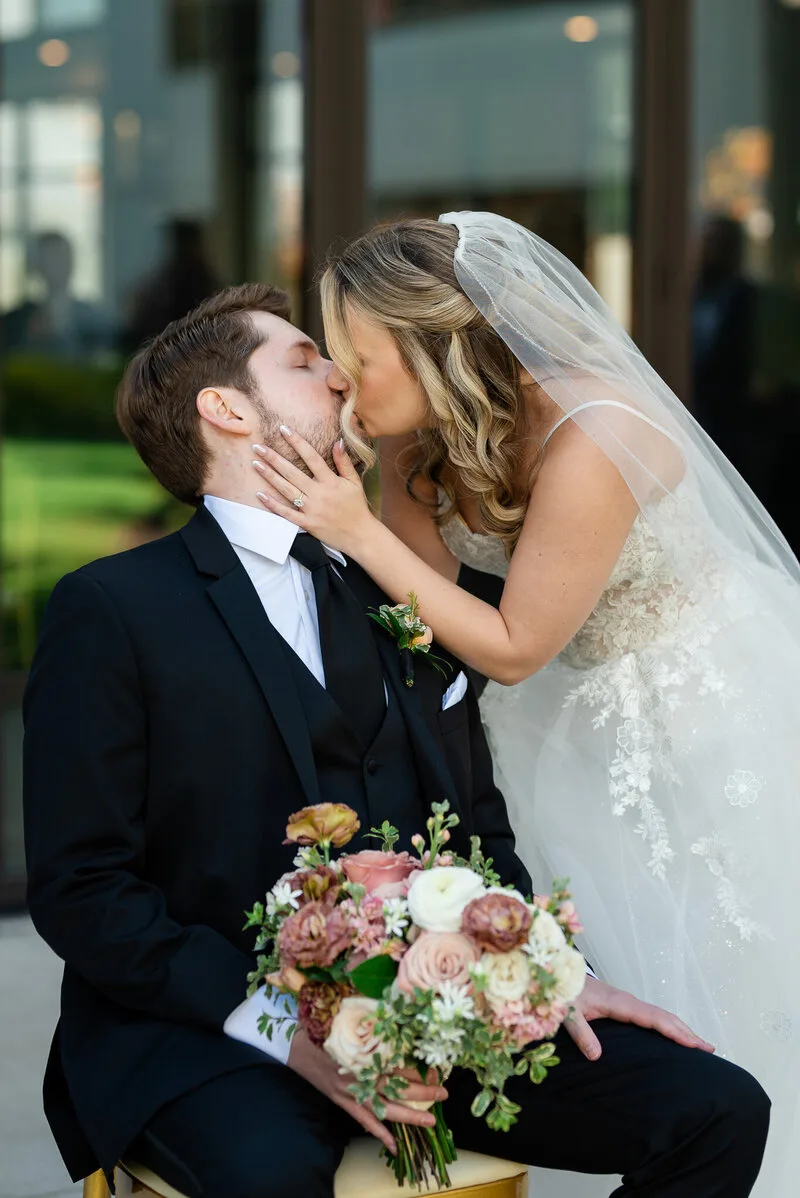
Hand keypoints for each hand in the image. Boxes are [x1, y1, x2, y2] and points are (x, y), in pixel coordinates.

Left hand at [252, 428, 375, 553]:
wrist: (360, 535)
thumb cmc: (356, 507)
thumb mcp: (354, 482)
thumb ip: (344, 462)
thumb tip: (338, 441)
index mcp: (330, 481)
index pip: (311, 457)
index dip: (297, 442)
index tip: (283, 429)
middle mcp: (319, 493)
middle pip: (292, 472)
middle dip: (273, 458)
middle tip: (257, 447)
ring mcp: (311, 509)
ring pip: (286, 490)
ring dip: (269, 476)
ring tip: (255, 464)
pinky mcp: (307, 523)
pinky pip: (287, 513)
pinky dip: (273, 504)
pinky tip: (260, 494)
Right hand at [287, 1029, 446, 1154]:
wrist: (295, 1044)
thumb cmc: (324, 1025)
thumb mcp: (348, 1013)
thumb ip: (372, 1013)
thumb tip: (396, 1004)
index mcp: (365, 1051)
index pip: (398, 1061)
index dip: (418, 1067)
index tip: (437, 1068)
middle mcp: (361, 1073)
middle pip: (397, 1086)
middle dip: (423, 1091)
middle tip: (444, 1093)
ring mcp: (352, 1090)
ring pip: (385, 1107)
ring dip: (409, 1115)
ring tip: (431, 1121)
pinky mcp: (343, 1101)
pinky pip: (363, 1119)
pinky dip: (379, 1133)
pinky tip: (394, 1146)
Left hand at [565, 975, 715, 1061]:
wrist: (559, 971)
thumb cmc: (563, 992)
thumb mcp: (569, 1014)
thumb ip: (581, 1033)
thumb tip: (596, 1057)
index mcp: (620, 1003)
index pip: (653, 1019)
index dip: (674, 1032)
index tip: (694, 1045)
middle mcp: (628, 1001)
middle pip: (664, 1017)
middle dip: (687, 1032)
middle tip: (710, 1049)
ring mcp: (628, 1003)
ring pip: (660, 1016)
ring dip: (681, 1029)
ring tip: (700, 1046)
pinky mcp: (624, 1006)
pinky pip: (652, 1017)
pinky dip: (668, 1026)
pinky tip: (673, 1037)